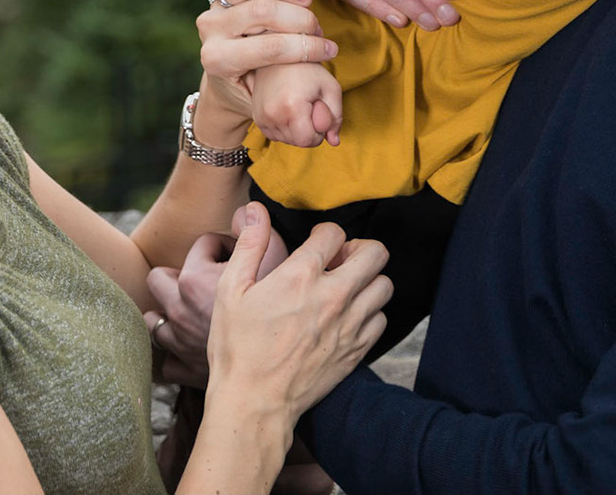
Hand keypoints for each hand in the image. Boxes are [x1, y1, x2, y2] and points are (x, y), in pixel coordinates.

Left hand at [145, 223, 291, 385]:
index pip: (204, 243)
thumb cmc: (278, 315)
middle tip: (209, 283)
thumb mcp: (276, 263)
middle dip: (181, 276)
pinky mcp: (181, 369)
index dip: (227, 246)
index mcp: (195, 277)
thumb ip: (257, 231)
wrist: (272, 374)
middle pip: (159, 278)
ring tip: (194, 314)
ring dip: (170, 314)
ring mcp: (177, 340)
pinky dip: (177, 354)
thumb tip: (247, 210)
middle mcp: (178, 307)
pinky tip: (196, 349)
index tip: (244, 259)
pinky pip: (167, 360)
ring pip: (154, 319)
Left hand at [198, 0, 338, 106]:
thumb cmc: (255, 89)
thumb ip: (285, 82)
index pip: (268, 47)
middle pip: (260, 10)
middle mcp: (210, 29)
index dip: (305, 48)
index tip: (329, 50)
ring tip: (305, 0)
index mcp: (218, 60)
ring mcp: (213, 5)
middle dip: (299, 20)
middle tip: (318, 28)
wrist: (226, 82)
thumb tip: (319, 70)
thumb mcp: (267, 96)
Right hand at [205, 203, 390, 420]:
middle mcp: (333, 297)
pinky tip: (348, 317)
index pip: (334, 233)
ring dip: (368, 280)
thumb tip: (255, 211)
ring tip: (347, 287)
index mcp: (301, 276)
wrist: (254, 403)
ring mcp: (349, 325)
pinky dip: (369, 313)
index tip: (314, 245)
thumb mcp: (231, 290)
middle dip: (359, 249)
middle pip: (375, 253)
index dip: (324, 234)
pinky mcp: (356, 351)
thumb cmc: (237, 348)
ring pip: (384, 286)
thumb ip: (249, 245)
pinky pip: (381, 320)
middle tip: (340, 260)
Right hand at [253, 61, 342, 147]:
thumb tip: (334, 141)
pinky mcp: (256, 117)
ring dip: (297, 129)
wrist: (280, 55)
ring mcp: (261, 117)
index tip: (319, 109)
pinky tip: (288, 109)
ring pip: (286, 140)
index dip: (320, 129)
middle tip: (309, 105)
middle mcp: (272, 114)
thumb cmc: (309, 70)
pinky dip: (285, 127)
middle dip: (309, 130)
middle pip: (297, 142)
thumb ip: (337, 118)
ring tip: (298, 105)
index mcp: (291, 107)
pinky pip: (275, 135)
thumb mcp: (331, 88)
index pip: (308, 141)